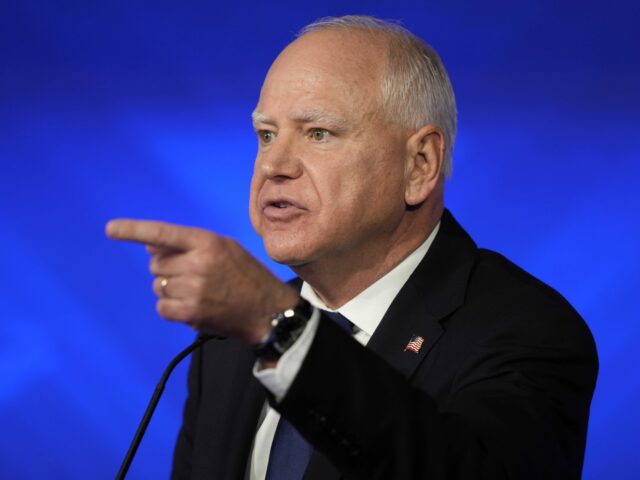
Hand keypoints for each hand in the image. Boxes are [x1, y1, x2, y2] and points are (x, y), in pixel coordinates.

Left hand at [105, 219, 298, 344]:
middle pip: (156, 263)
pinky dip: (172, 307)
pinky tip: (194, 305)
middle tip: (192, 274)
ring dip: (171, 289)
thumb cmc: (246, 276)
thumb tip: (150, 247)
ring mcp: (193, 290)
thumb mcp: (225, 248)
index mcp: (207, 242)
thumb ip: (189, 244)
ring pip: (158, 286)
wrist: (267, 310)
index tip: (111, 229)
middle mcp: (198, 264)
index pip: (162, 233)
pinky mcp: (190, 313)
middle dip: (168, 268)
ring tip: (199, 291)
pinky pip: (162, 307)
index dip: (134, 230)